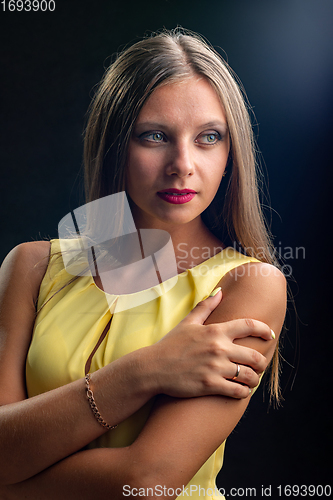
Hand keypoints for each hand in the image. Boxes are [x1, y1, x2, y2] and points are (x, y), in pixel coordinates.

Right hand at [150, 289, 273, 398]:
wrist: (153, 368)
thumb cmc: (170, 345)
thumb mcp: (188, 322)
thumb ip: (206, 306)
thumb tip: (220, 292)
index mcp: (215, 331)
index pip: (248, 326)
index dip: (263, 330)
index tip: (270, 335)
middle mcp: (218, 348)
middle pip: (254, 355)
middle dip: (262, 362)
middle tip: (260, 365)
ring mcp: (215, 367)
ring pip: (249, 375)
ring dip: (254, 379)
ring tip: (252, 380)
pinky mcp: (210, 385)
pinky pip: (238, 391)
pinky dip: (244, 392)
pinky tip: (241, 390)